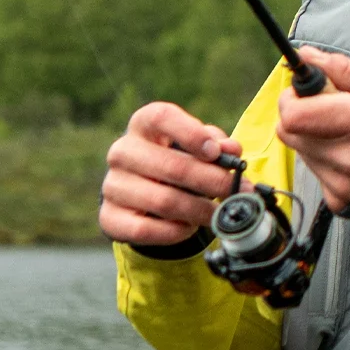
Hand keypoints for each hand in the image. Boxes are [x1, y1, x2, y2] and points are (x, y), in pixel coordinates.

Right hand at [99, 101, 244, 246]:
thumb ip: (216, 143)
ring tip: (220, 214)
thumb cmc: (176, 159)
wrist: (143, 192)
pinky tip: (191, 228)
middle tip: (239, 193)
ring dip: (199, 211)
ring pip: (163, 201)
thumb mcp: (197, 145)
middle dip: (212, 181)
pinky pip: (145, 229)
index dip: (191, 134)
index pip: (162, 117)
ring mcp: (113, 185)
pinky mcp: (110, 217)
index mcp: (143, 124)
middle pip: (171, 166)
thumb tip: (231, 150)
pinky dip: (174, 231)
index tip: (216, 152)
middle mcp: (123, 151)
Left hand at [276, 46, 349, 212]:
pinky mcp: (342, 203)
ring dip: (316, 136)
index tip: (309, 89)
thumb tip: (309, 56)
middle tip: (330, 107)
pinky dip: (329, 159)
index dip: (294, 96)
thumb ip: (346, 70)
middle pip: (290, 131)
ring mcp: (344, 185)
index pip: (295, 114)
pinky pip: (316, 172)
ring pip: (301, 151)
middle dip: (302, 113)